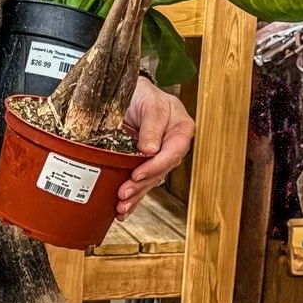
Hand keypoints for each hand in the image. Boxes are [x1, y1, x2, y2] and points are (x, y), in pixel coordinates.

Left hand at [117, 76, 194, 219]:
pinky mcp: (143, 163)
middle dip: (142, 185)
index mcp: (181, 130)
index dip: (156, 165)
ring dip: (136, 195)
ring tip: (121, 207)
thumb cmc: (142, 93)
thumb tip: (151, 149)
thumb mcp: (150, 102)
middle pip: (160, 171)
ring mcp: (157, 157)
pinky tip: (123, 210)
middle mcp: (171, 146)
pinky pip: (140, 182)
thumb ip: (152, 124)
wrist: (127, 92)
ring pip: (150, 181)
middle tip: (124, 194)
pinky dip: (132, 197)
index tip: (138, 173)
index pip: (173, 152)